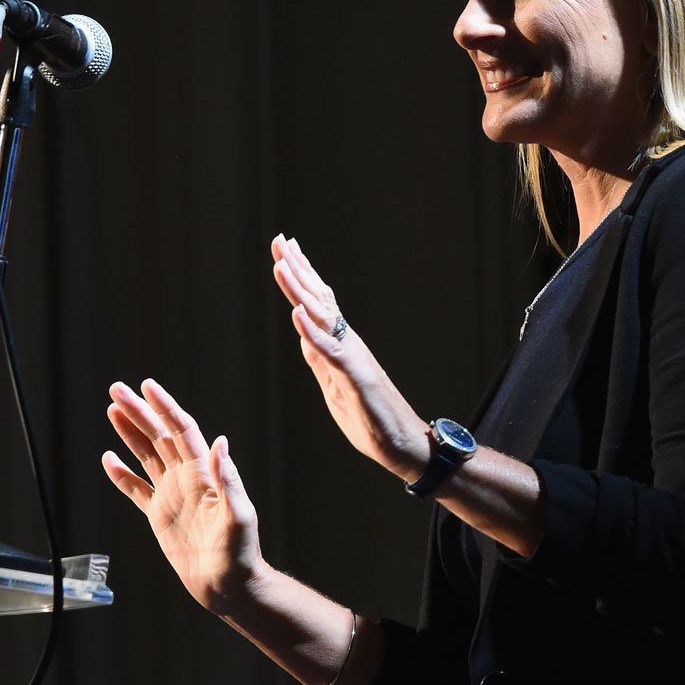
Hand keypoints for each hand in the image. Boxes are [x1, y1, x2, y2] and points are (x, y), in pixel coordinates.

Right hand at [101, 378, 263, 613]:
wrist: (229, 586)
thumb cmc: (240, 553)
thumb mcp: (239, 515)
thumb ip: (229, 480)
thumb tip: (221, 442)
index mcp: (204, 474)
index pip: (181, 430)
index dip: (165, 407)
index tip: (147, 386)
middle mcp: (187, 478)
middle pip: (159, 436)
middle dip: (139, 412)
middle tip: (117, 389)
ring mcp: (172, 496)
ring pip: (146, 456)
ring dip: (130, 433)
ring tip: (112, 410)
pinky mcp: (160, 516)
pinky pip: (137, 490)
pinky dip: (122, 475)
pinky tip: (108, 459)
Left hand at [270, 234, 429, 479]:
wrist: (402, 444)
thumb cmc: (370, 419)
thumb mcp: (334, 385)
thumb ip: (320, 357)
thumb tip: (303, 331)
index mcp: (340, 345)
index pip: (317, 303)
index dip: (301, 276)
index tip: (286, 250)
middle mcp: (348, 343)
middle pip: (319, 300)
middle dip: (298, 270)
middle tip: (281, 241)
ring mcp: (353, 358)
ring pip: (324, 318)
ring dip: (301, 291)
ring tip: (284, 266)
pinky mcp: (358, 378)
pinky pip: (332, 352)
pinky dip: (314, 333)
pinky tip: (299, 316)